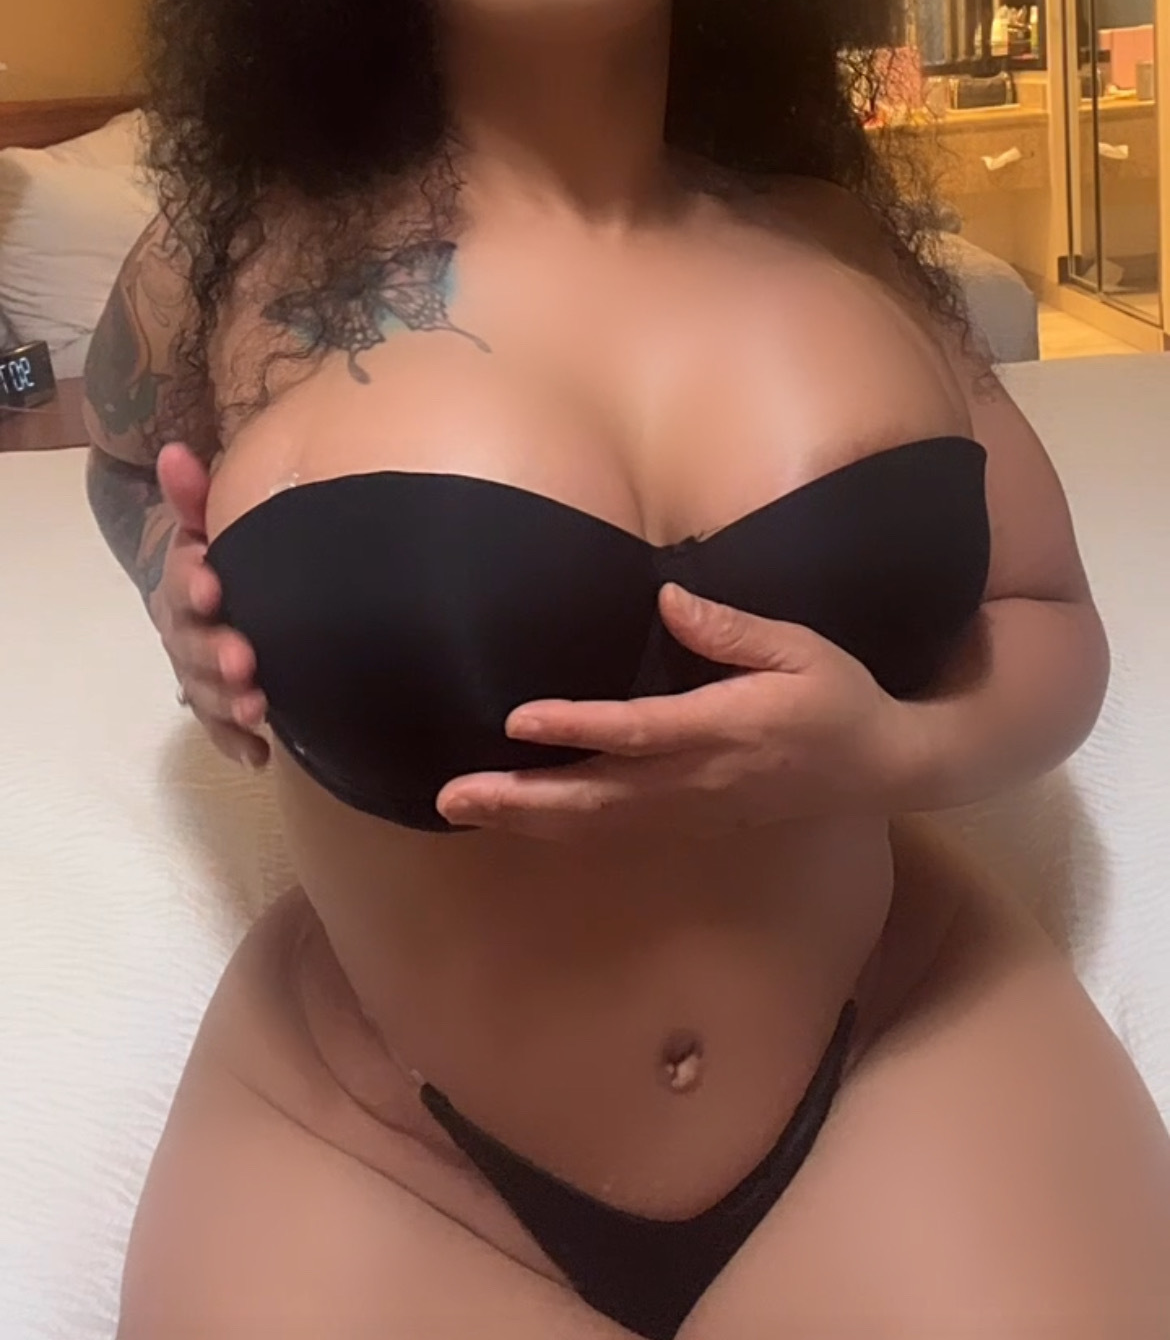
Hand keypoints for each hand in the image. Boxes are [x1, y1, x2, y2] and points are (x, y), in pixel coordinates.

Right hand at [154, 442, 267, 767]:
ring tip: (257, 705)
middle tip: (245, 659)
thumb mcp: (210, 521)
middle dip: (214, 653)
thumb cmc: (224, 552)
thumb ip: (195, 494)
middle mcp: (184, 629)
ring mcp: (198, 670)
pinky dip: (237, 742)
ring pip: (202, 691)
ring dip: (226, 702)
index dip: (191, 581)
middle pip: (190, 645)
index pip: (179, 579)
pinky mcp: (218, 704)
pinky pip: (221, 728)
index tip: (212, 581)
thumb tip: (174, 452)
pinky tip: (260, 754)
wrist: (213, 593)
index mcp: (184, 581)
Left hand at [436, 582, 916, 837]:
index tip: (519, 720)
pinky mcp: (691, 822)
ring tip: (464, 809)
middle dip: (523, 798)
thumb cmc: (839, 698)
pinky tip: (519, 820)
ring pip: (598, 825)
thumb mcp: (799, 647)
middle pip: (599, 797)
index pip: (639, 731)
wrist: (880, 768)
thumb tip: (667, 598)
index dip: (578, 727)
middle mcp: (700, 779)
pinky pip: (614, 832)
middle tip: (453, 796)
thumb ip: (730, 629)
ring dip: (528, 819)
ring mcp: (693, 810)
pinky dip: (561, 829)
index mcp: (726, 729)